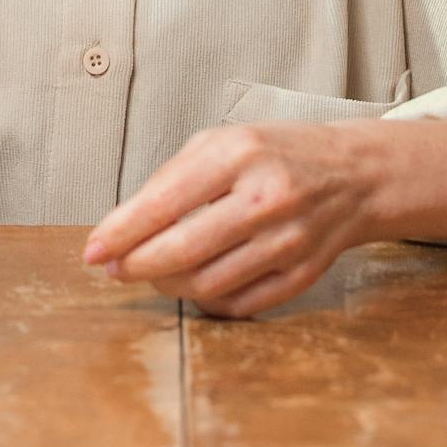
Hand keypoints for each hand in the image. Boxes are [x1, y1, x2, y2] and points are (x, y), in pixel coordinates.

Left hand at [82, 120, 390, 318]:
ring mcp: (288, 241)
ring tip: (153, 273)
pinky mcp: (301, 276)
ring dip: (166, 285)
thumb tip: (121, 228)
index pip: (165, 201)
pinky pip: (237, 304)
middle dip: (136, 266)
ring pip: (206, 284)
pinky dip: (204, 300)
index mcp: (239, 154)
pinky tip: (193, 284)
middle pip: (182, 251)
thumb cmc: (276, 154)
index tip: (92, 250)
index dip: (120, 232)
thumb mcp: (223, 142)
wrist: (353, 175)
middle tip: (114, 269)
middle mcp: (266, 198)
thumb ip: (173, 179)